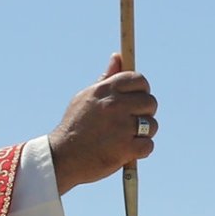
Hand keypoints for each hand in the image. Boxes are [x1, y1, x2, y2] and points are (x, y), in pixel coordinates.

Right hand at [49, 55, 158, 191]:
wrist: (62, 158)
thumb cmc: (75, 126)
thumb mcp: (86, 97)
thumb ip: (106, 79)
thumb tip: (117, 56)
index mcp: (105, 90)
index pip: (138, 79)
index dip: (142, 89)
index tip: (137, 98)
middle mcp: (114, 105)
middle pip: (150, 102)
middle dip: (145, 112)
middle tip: (132, 121)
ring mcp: (121, 127)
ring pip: (152, 125)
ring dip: (144, 133)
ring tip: (127, 137)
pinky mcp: (125, 149)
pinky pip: (148, 145)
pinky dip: (141, 150)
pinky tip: (128, 151)